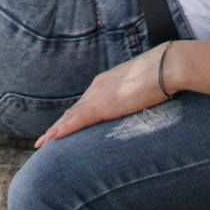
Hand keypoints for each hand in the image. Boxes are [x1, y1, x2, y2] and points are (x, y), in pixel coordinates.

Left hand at [39, 49, 172, 143]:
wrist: (168, 66)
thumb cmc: (163, 74)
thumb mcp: (144, 88)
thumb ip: (136, 96)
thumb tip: (141, 104)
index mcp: (105, 84)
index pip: (84, 104)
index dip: (72, 117)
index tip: (61, 128)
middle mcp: (97, 88)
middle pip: (73, 111)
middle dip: (59, 126)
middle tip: (45, 140)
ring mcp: (99, 96)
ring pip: (70, 117)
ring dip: (55, 131)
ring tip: (42, 144)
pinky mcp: (104, 105)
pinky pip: (77, 120)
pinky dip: (63, 130)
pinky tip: (51, 138)